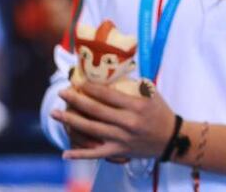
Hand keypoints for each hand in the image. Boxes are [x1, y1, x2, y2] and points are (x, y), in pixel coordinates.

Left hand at [52, 82, 174, 159]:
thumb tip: (111, 71)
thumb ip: (132, 84)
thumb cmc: (160, 112)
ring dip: (71, 121)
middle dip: (76, 100)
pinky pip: (96, 154)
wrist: (170, 139)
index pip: (108, 95)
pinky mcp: (119, 151)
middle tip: (62, 92)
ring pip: (91, 130)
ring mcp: (122, 139)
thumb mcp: (151, 94)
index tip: (78, 81)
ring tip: (54, 113)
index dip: (90, 87)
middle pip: (96, 111)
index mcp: (137, 106)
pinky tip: (65, 153)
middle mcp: (128, 122)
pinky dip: (80, 154)